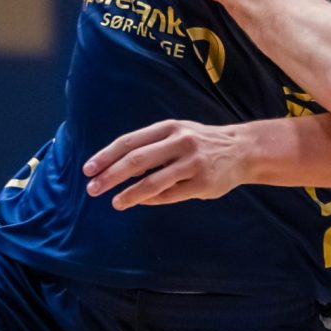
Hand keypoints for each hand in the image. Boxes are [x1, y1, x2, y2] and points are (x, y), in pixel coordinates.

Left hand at [85, 120, 252, 208]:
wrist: (242, 150)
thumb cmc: (200, 143)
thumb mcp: (176, 134)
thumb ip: (150, 147)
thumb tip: (117, 167)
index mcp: (168, 127)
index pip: (129, 142)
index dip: (106, 156)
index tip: (88, 169)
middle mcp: (179, 142)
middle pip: (136, 160)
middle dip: (110, 176)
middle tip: (92, 188)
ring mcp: (192, 163)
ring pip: (152, 182)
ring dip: (129, 194)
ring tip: (114, 202)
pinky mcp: (202, 183)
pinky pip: (170, 195)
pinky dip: (151, 200)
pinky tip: (139, 202)